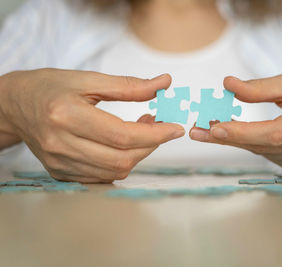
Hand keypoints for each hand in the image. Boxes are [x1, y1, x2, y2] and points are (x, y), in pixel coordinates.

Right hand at [0, 69, 183, 182]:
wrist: (16, 105)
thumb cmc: (51, 87)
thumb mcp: (88, 79)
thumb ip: (129, 85)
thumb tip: (165, 84)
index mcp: (66, 115)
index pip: (122, 135)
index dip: (155, 134)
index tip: (176, 128)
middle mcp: (61, 144)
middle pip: (121, 159)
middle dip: (150, 145)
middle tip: (159, 126)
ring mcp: (60, 163)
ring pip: (114, 171)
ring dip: (137, 154)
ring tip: (142, 132)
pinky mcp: (61, 173)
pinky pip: (102, 177)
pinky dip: (120, 163)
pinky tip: (123, 146)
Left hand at [190, 74, 281, 171]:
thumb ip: (259, 87)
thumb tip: (227, 85)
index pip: (275, 133)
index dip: (243, 133)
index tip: (214, 127)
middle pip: (264, 146)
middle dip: (229, 138)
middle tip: (198, 131)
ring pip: (263, 153)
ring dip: (234, 142)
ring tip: (208, 130)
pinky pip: (268, 156)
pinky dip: (249, 145)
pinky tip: (233, 136)